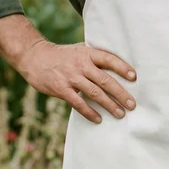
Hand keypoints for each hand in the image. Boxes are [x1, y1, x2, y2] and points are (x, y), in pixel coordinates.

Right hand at [17, 40, 136, 123]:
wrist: (34, 57)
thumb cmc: (62, 55)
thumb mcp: (79, 50)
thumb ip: (94, 56)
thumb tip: (118, 64)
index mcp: (87, 53)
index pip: (109, 59)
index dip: (122, 67)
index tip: (134, 77)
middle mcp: (81, 65)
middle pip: (105, 80)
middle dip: (120, 93)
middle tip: (132, 104)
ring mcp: (71, 77)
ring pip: (94, 93)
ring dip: (109, 105)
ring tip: (120, 114)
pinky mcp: (61, 89)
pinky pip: (78, 103)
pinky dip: (89, 112)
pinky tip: (98, 119)